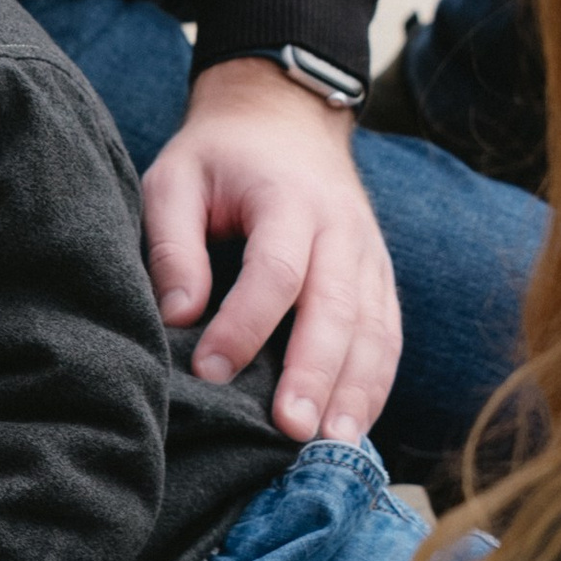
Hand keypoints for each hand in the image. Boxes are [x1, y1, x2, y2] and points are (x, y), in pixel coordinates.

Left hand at [140, 58, 400, 448]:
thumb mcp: (176, 178)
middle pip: (337, 308)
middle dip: (315, 373)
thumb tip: (178, 316)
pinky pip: (388, 334)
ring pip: (375, 329)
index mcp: (288, 199)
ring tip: (332, 444)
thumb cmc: (220, 157)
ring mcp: (368, 254)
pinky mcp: (379, 276)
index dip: (244, 325)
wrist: (284, 116)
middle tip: (291, 430)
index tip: (208, 370)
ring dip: (356, 390)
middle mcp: (341, 228)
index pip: (276, 271)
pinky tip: (355, 427)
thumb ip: (172, 244)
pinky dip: (375, 383)